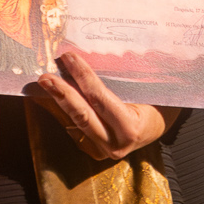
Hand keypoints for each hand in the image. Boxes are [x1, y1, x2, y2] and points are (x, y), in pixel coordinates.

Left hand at [24, 51, 169, 160]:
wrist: (158, 127)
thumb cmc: (156, 102)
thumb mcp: (146, 89)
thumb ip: (123, 78)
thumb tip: (95, 52)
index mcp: (131, 129)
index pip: (100, 99)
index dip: (83, 77)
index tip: (69, 58)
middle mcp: (115, 144)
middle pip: (82, 116)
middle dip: (61, 93)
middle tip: (45, 76)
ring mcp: (102, 151)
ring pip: (75, 123)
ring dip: (58, 101)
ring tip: (45, 83)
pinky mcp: (93, 150)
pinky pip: (74, 128)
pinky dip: (62, 111)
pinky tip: (53, 96)